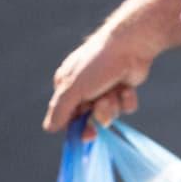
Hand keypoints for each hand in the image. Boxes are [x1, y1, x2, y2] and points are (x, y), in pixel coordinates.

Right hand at [42, 24, 153, 139]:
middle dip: (98, 115)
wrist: (131, 45)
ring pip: (108, 113)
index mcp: (67, 85)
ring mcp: (105, 88)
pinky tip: (127, 87)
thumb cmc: (97, 64)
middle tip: (101, 118)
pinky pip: (125, 106)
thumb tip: (49, 128)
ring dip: (112, 106)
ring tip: (114, 91)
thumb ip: (60, 110)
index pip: (67, 115)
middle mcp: (85, 87)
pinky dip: (127, 99)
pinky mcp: (123, 88)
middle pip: (89, 118)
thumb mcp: (73, 88)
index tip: (87, 136)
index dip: (77, 127)